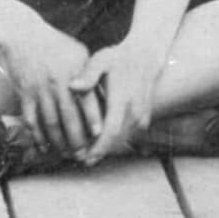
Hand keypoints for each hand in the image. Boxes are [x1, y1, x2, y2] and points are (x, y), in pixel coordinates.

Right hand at [0, 14, 97, 155]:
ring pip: (50, 122)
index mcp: (74, 70)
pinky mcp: (24, 93)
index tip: (99, 136)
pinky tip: (43, 147)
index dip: (93, 119)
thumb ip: (92, 75)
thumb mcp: (78, 52)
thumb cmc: (55, 44)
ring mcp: (39, 88)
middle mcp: (56, 81)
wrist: (22, 33)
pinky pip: (31, 119)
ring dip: (59, 142)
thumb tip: (107, 98)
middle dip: (77, 139)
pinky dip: (37, 136)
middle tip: (84, 155)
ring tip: (67, 155)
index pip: (86, 99)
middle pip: (68, 117)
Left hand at [76, 37, 169, 164]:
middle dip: (99, 152)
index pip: (111, 130)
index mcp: (122, 99)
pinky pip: (128, 135)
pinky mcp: (143, 119)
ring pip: (122, 140)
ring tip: (87, 156)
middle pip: (116, 140)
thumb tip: (73, 86)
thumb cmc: (118, 58)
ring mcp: (141, 117)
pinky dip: (114, 141)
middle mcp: (135, 111)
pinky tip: (99, 144)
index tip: (84, 157)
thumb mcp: (101, 60)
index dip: (98, 147)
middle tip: (79, 160)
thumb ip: (88, 75)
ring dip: (106, 149)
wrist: (146, 57)